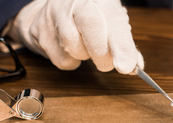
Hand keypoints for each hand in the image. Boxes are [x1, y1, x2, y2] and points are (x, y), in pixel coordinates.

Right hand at [8, 0, 143, 73]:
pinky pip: (60, 59)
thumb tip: (133, 67)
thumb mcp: (113, 22)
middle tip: (108, 60)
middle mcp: (73, 0)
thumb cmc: (93, 15)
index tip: (126, 67)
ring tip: (85, 44)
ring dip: (85, 55)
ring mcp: (53, 13)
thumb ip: (124, 44)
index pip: (113, 21)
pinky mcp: (38, 29)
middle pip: (92, 33)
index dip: (121, 46)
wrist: (60, 5)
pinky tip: (71, 47)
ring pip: (74, 49)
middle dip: (103, 55)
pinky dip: (70, 60)